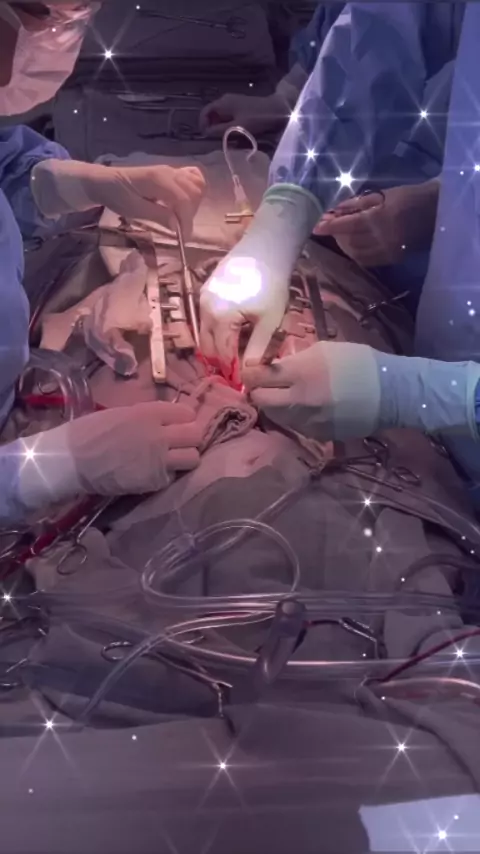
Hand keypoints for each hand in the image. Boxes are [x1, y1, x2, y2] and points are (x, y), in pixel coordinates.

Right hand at [18, 402, 201, 510]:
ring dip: (185, 458)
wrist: (72, 459)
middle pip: (196, 434)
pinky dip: (166, 475)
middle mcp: (160, 434)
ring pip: (193, 457)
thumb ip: (148, 416)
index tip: (177, 426)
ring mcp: (160, 459)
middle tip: (179, 444)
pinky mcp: (155, 480)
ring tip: (172, 460)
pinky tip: (152, 473)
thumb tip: (166, 420)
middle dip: (190, 439)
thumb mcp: (122, 413)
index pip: (187, 412)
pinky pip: (173, 476)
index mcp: (150, 413)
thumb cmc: (90, 432)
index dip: (184, 420)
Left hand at [92, 164, 205, 236]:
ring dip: (194, 203)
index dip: (187, 220)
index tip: (184, 237)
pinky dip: (194, 191)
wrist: (106, 182)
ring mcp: (171, 171)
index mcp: (159, 180)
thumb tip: (177, 225)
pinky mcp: (171, 173)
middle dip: (190, 213)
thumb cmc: (117, 196)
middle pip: (194, 191)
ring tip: (180, 217)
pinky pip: (192, 178)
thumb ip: (158, 215)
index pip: (183, 199)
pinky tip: (185, 203)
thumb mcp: (134, 210)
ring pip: (197, 184)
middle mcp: (169, 172)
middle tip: (179, 228)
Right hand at [199, 93, 286, 137]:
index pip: (205, 112)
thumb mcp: (236, 127)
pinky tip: (233, 131)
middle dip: (212, 126)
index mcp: (222, 103)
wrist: (276, 109)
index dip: (203, 124)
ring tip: (225, 137)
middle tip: (216, 139)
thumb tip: (206, 133)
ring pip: (220, 115)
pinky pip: (228, 115)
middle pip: (212, 113)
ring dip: (220, 126)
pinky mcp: (240, 105)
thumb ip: (220, 130)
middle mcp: (225, 99)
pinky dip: (227, 123)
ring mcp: (233, 101)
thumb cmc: (256, 118)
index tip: (206, 136)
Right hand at [200, 253, 287, 380]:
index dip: (231, 369)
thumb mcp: (270, 321)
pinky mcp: (205, 290)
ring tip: (234, 353)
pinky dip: (215, 329)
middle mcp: (205, 309)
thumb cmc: (272, 284)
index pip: (221, 353)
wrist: (266, 248)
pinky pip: (206, 318)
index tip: (241, 381)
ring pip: (204, 332)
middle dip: (219, 361)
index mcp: (220, 318)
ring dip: (216, 345)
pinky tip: (231, 333)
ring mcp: (203, 298)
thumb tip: (249, 373)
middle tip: (235, 370)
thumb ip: (258, 349)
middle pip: (207, 346)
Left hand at [243, 342, 381, 441]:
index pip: (257, 377)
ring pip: (275, 416)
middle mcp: (299, 400)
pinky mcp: (318, 435)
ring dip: (275, 405)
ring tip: (286, 395)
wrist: (391, 392)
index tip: (252, 371)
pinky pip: (295, 426)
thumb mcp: (323, 350)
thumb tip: (271, 367)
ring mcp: (308, 421)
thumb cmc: (358, 363)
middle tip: (263, 385)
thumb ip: (294, 359)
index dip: (250, 373)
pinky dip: (293, 417)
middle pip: (259, 400)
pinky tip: (305, 407)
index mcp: (300, 373)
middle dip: (257, 392)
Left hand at [314, 181, 439, 266]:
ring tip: (341, 235)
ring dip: (344, 246)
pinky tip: (353, 245)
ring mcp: (388, 252)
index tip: (315, 227)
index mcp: (380, 219)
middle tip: (330, 226)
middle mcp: (382, 239)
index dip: (329, 227)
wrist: (437, 212)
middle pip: (350, 242)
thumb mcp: (382, 195)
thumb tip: (334, 211)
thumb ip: (357, 205)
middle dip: (337, 235)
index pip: (347, 226)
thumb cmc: (409, 197)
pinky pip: (367, 261)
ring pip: (356, 254)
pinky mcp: (392, 259)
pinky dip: (356, 253)